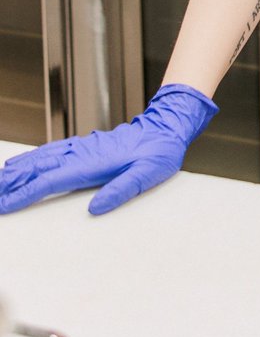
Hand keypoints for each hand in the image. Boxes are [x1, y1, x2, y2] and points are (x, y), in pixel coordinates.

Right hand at [0, 85, 217, 215]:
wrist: (166, 128)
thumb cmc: (159, 154)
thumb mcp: (147, 175)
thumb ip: (121, 190)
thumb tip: (95, 208)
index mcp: (92, 164)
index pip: (50, 181)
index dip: (25, 194)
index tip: (5, 205)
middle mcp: (82, 153)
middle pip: (38, 168)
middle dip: (12, 182)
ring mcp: (82, 147)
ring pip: (42, 158)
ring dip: (18, 169)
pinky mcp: (85, 145)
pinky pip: (52, 151)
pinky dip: (33, 158)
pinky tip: (23, 163)